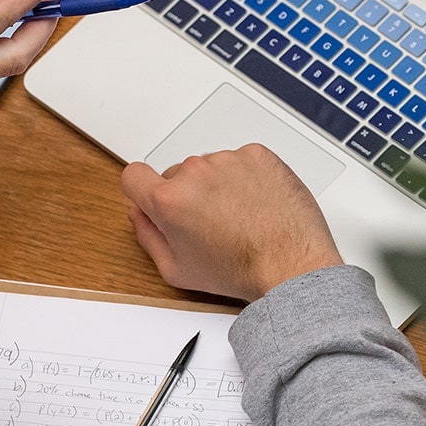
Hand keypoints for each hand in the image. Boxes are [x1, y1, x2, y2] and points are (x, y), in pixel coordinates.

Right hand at [121, 144, 342, 301]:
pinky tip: (255, 204)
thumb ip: (148, 237)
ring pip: (210, 167)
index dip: (142, 190)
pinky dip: (246, 178)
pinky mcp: (257, 155)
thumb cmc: (241, 270)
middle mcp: (196, 172)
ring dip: (218, 185)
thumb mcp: (177, 270)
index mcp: (169, 200)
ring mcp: (228, 160)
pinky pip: (240, 161)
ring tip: (239, 217)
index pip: (133, 175)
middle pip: (176, 174)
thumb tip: (140, 214)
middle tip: (209, 223)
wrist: (291, 264)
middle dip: (187, 195)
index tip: (154, 198)